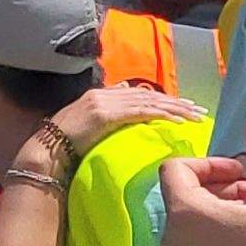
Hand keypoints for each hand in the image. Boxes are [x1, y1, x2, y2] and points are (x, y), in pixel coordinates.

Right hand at [47, 84, 205, 159]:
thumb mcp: (89, 121)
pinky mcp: (106, 114)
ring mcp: (105, 102)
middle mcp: (104, 94)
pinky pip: (141, 113)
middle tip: (199, 109)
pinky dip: (162, 115)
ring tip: (196, 115)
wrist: (47, 150)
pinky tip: (178, 121)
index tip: (184, 106)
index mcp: (100, 95)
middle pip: (149, 95)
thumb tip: (128, 94)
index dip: (164, 99)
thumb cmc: (66, 143)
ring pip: (150, 102)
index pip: (140, 94)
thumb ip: (109, 107)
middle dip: (177, 102)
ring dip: (176, 108)